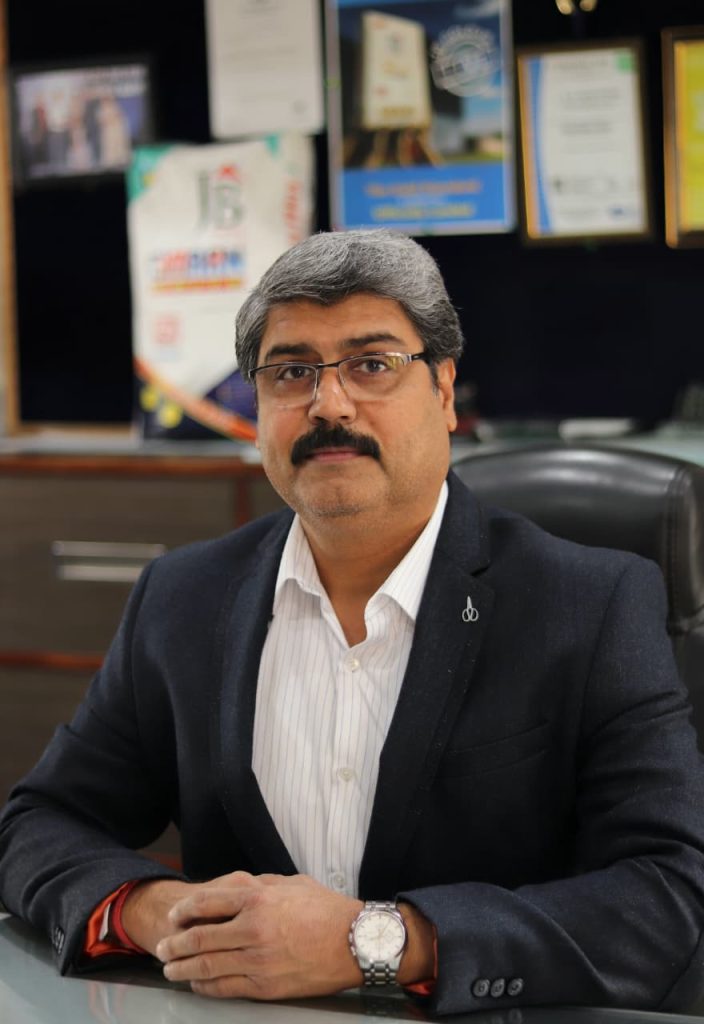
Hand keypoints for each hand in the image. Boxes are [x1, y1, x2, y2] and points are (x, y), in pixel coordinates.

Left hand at [153, 872, 363, 999]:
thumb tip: (233, 890)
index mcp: (257, 898)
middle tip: (161, 947)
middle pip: (198, 938)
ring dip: (182, 969)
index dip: (183, 911)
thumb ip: (259, 885)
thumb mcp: (290, 883)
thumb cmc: (326, 909)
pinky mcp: (266, 986)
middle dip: (174, 944)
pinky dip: (205, 987)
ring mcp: (257, 960)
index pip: (205, 903)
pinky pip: (225, 988)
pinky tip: (197, 984)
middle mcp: (252, 928)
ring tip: (170, 970)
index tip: (173, 917)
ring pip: (206, 967)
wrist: (355, 942)